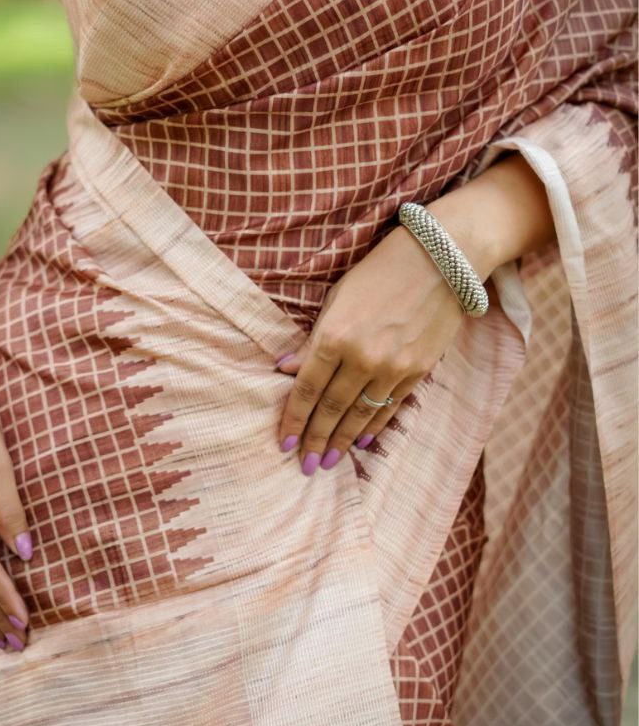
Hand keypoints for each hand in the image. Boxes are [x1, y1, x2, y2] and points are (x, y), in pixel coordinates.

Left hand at [274, 221, 481, 472]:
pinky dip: (374, 427)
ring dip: (342, 441)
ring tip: (328, 462)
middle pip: (331, 409)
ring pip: (360, 415)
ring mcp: (393, 367)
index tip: (284, 443)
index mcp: (334, 336)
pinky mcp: (418, 371)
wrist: (440, 260)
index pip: (307, 389)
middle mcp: (361, 358)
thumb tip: (285, 370)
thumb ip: (312, 340)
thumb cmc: (379, 273)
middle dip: (315, 440)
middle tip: (305, 465)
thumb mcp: (337, 299)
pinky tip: (361, 441)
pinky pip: (390, 408)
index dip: (293, 419)